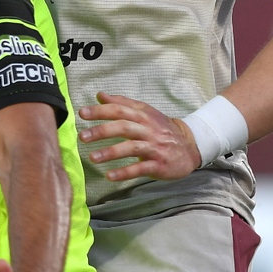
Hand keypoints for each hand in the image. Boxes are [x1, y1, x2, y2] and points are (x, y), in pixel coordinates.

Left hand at [78, 92, 201, 180]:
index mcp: (143, 115)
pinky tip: (109, 176)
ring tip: (92, 157)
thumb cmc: (162, 129)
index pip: (120, 110)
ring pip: (131, 148)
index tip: (82, 113)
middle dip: (102, 131)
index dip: (100, 111)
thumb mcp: (145, 112)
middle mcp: (148, 129)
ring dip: (111, 152)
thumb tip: (100, 95)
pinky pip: (140, 168)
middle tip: (83, 136)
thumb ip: (122, 103)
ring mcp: (154, 147)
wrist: (190, 147)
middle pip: (124, 127)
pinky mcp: (159, 164)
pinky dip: (125, 172)